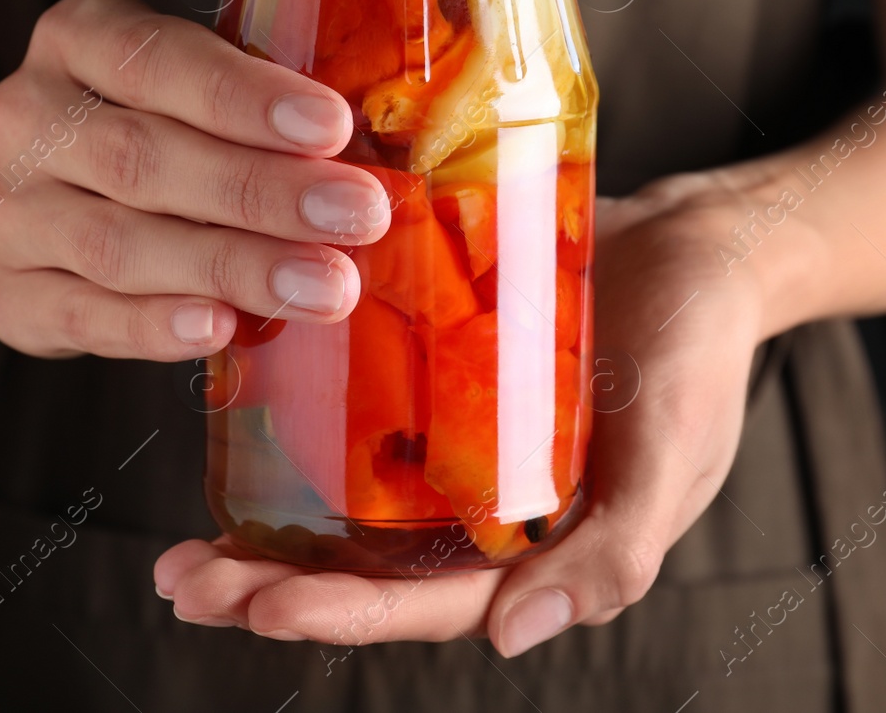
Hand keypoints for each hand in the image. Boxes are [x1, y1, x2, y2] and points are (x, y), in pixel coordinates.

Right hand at [0, 0, 392, 359]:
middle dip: (261, 191)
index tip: (332, 127)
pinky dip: (151, 327)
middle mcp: (26, 117)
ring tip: (323, 286)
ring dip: (230, 266)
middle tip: (357, 218)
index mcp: (78, 38)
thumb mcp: (190, 87)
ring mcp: (6, 209)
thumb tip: (374, 152)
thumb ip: (256, 105)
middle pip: (141, 159)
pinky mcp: (6, 293)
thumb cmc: (152, 127)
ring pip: (116, 244)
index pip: (155, 60)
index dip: (244, 97)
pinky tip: (219, 329)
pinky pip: (79, 315)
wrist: (32, 194)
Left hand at [154, 178, 766, 655]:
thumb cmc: (702, 357)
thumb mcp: (673, 461)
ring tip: (187, 540)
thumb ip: (609, 557)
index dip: (340, 612)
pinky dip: (301, 429)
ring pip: (346, 501)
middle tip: (184, 580)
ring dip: (268, 524)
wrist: (702, 246)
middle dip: (272, 585)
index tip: (258, 607)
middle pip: (363, 565)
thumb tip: (512, 639)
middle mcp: (479, 503)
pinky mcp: (435, 367)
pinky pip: (361, 408)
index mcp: (533, 546)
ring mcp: (452, 437)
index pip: (423, 602)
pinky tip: (235, 424)